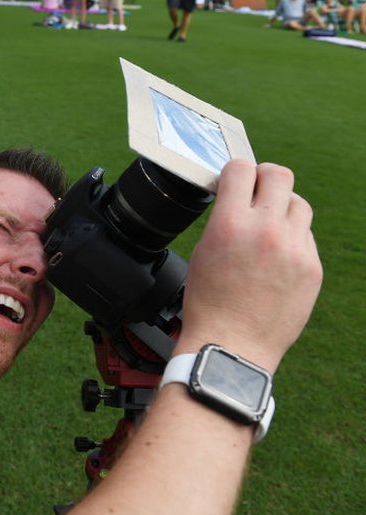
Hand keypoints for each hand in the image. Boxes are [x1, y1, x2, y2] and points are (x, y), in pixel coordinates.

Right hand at [178, 160, 321, 371]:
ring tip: (269, 228)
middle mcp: (265, 229)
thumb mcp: (204, 252)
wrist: (232, 345)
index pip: (241, 168)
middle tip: (258, 192)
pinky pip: (305, 237)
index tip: (235, 181)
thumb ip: (225, 220)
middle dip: (266, 179)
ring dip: (283, 209)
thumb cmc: (210, 304)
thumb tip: (240, 199)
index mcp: (230, 223)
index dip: (236, 172)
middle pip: (280, 175)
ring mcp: (293, 248)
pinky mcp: (312, 267)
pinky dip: (292, 241)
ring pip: (299, 204)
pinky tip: (275, 261)